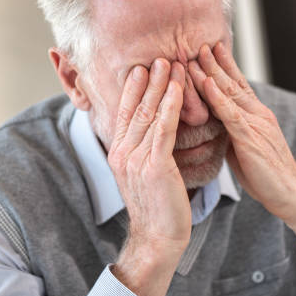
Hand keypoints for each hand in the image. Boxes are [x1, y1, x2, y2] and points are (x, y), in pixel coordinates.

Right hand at [107, 59, 189, 295]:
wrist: (158, 238)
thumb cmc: (157, 207)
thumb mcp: (142, 175)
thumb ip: (142, 152)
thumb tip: (150, 133)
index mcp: (118, 154)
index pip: (124, 114)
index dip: (132, 89)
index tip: (141, 69)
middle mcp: (122, 153)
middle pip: (135, 108)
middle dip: (148, 81)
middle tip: (159, 58)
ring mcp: (136, 159)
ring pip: (149, 114)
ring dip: (161, 86)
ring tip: (170, 64)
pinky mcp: (154, 166)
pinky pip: (163, 129)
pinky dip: (170, 106)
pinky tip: (177, 89)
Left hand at [188, 43, 295, 254]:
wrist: (289, 194)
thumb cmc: (266, 177)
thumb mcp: (245, 150)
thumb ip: (232, 134)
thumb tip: (216, 127)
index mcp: (257, 117)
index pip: (238, 86)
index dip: (224, 68)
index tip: (211, 51)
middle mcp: (258, 115)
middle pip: (233, 82)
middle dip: (216, 63)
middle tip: (200, 44)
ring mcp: (255, 124)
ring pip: (230, 93)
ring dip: (212, 72)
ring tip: (197, 54)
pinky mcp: (250, 138)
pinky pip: (231, 114)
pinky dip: (218, 97)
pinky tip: (207, 83)